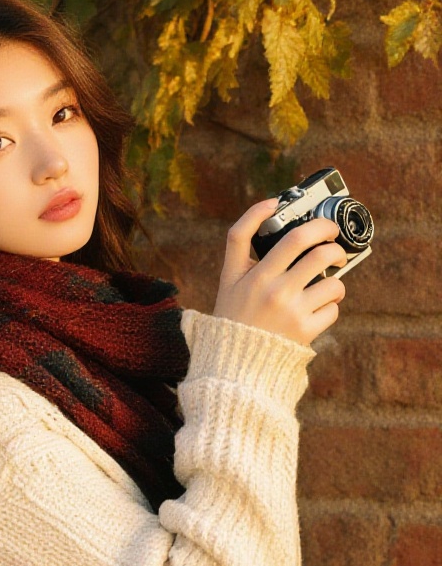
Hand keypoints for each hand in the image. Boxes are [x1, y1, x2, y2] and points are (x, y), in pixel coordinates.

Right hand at [212, 198, 347, 345]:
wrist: (235, 361)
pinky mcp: (306, 332)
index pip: (294, 238)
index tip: (322, 222)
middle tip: (335, 248)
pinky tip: (317, 308)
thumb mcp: (228, 275)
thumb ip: (240, 238)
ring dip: (336, 280)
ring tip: (326, 284)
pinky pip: (333, 309)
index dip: (316, 225)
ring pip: (334, 283)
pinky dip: (330, 305)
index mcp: (257, 275)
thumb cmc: (234, 311)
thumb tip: (270, 203)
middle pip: (321, 255)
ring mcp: (293, 313)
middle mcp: (276, 292)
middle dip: (335, 247)